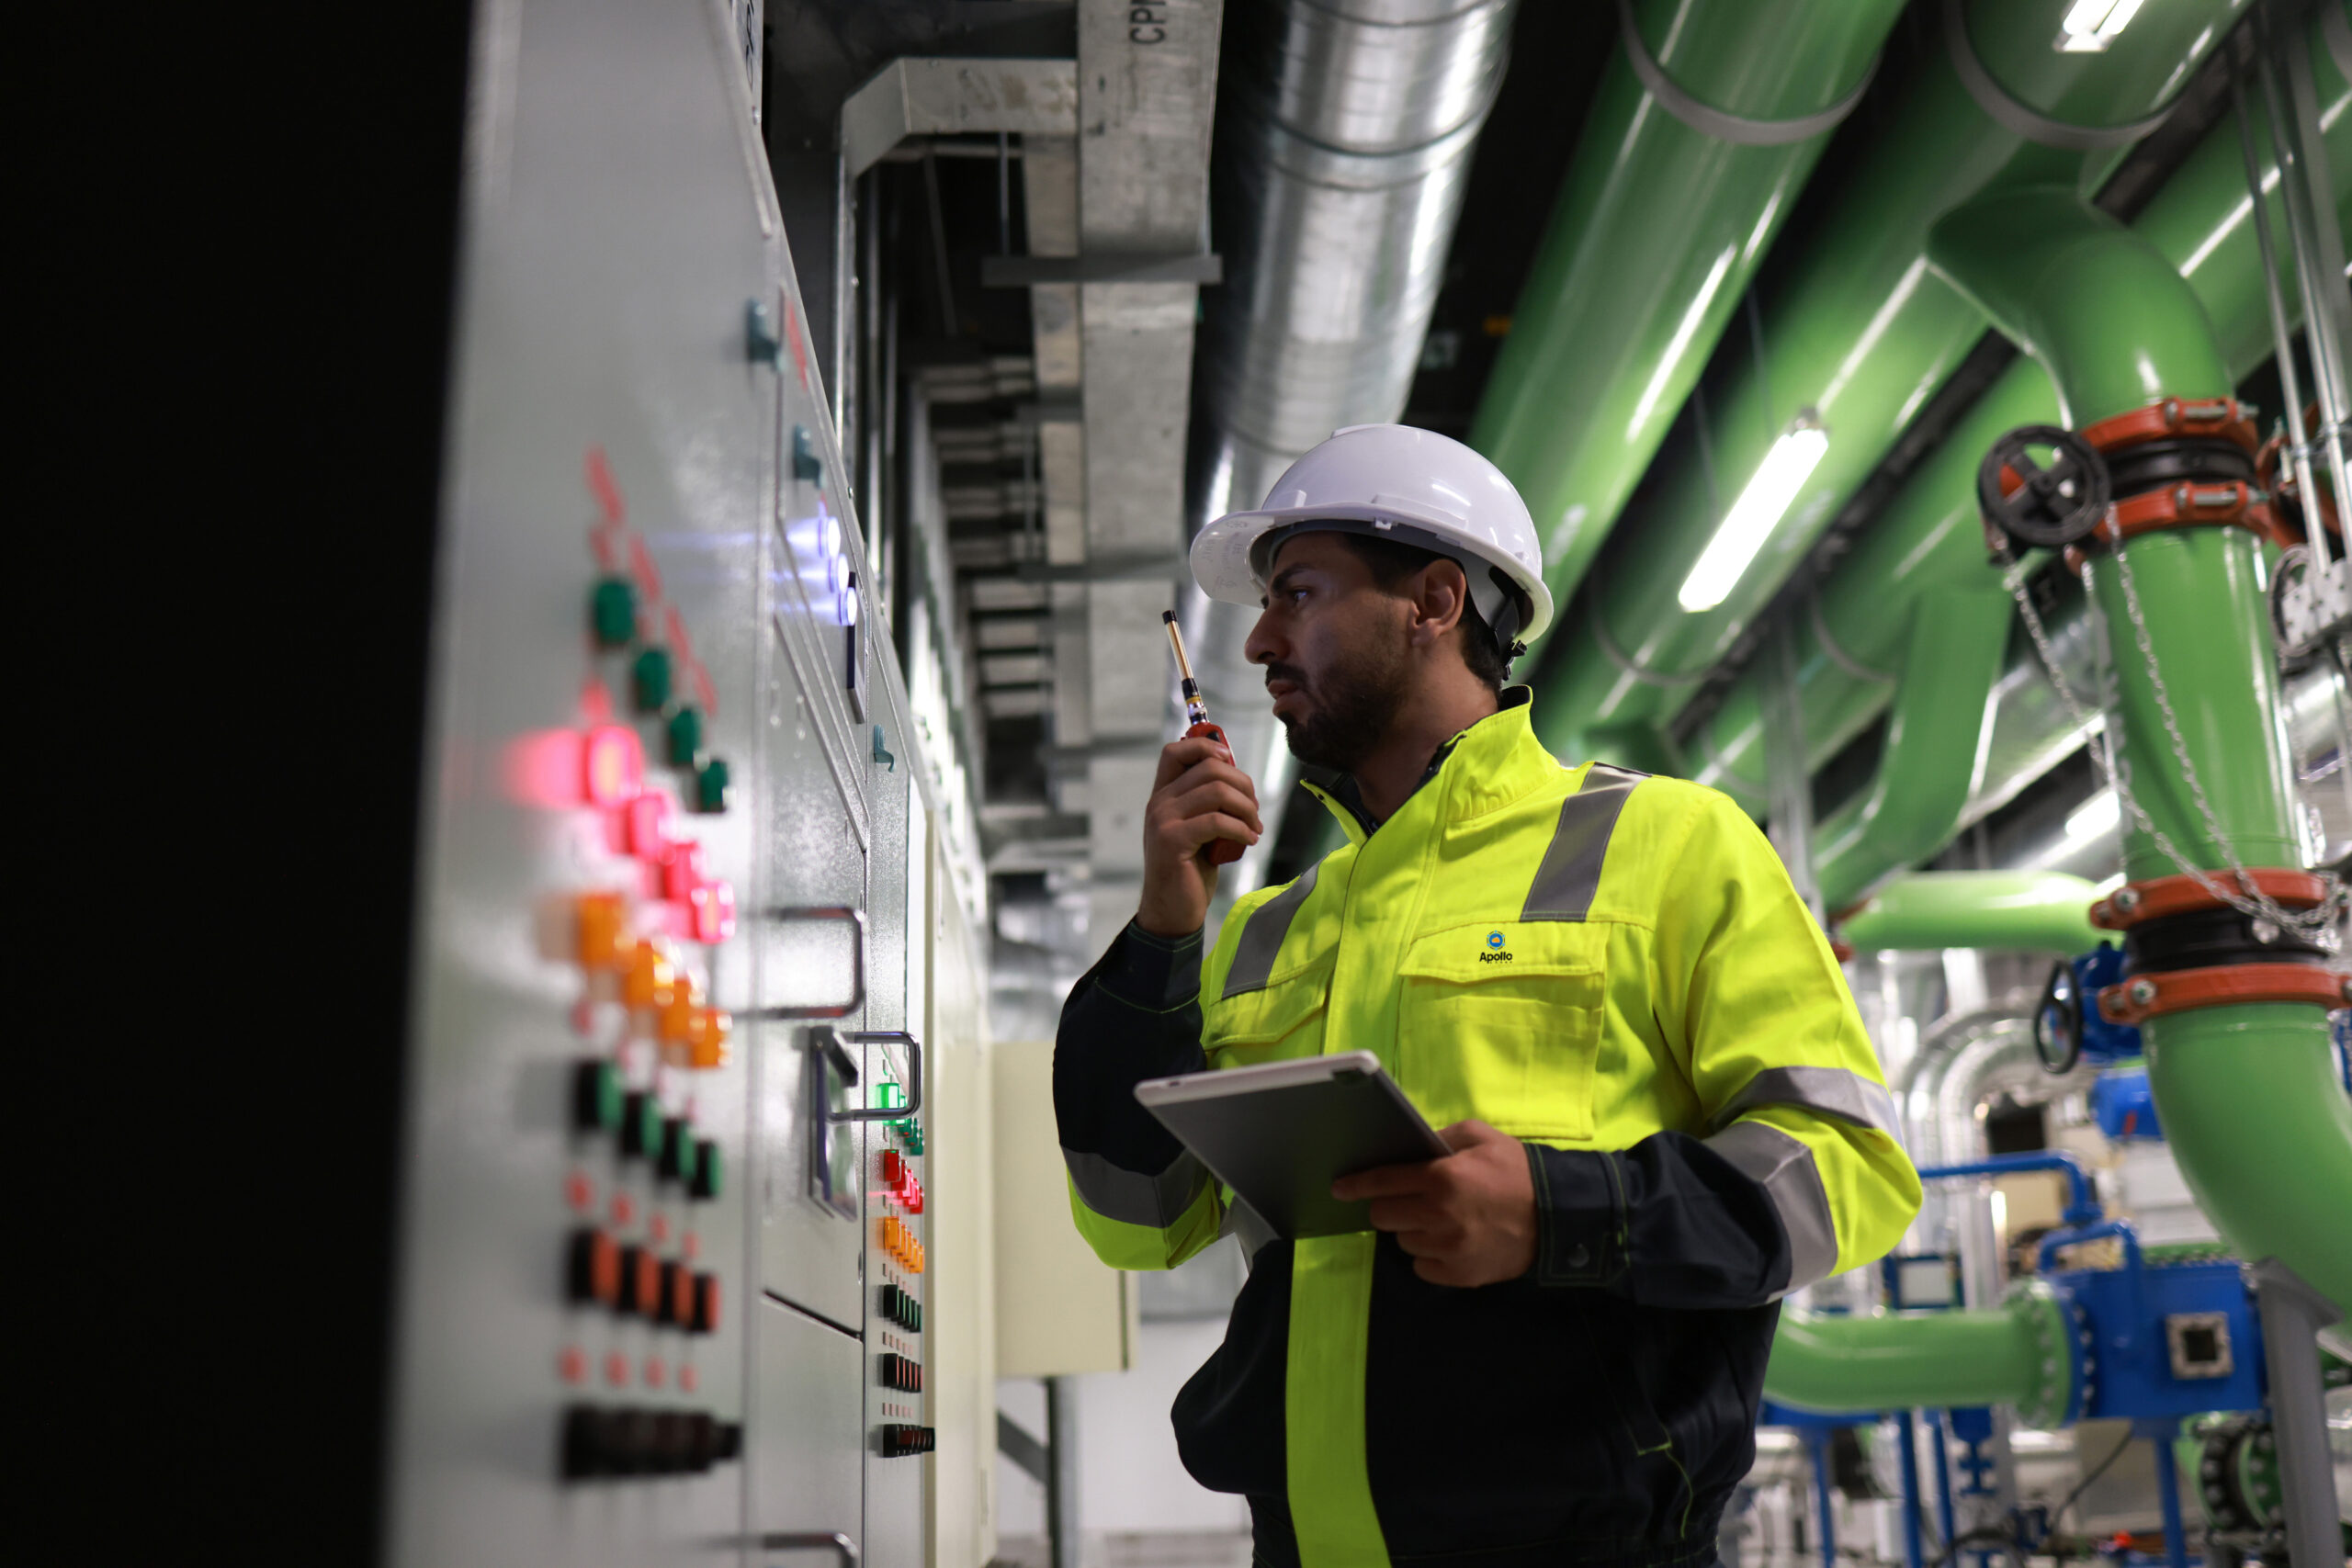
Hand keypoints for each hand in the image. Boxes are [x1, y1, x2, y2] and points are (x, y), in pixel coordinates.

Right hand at [1137, 734, 1261, 936]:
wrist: (1172, 910)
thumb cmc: (1190, 869)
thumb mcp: (1198, 828)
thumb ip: (1208, 803)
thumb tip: (1239, 779)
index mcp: (1163, 795)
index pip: (1176, 750)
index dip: (1206, 746)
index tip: (1229, 761)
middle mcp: (1159, 802)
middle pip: (1209, 768)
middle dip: (1243, 784)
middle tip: (1254, 810)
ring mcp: (1163, 820)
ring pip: (1216, 791)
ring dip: (1246, 808)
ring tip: (1255, 827)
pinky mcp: (1173, 840)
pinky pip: (1217, 821)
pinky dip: (1241, 828)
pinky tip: (1250, 840)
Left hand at [1331, 1120, 1535, 1286]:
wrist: (1558, 1217)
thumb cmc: (1517, 1171)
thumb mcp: (1481, 1137)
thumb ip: (1441, 1137)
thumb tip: (1409, 1147)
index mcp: (1443, 1178)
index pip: (1383, 1182)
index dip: (1356, 1185)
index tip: (1338, 1188)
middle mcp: (1439, 1216)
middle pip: (1383, 1216)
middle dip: (1389, 1206)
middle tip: (1409, 1199)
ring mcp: (1448, 1250)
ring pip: (1402, 1242)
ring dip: (1412, 1230)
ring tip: (1439, 1219)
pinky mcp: (1459, 1275)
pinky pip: (1421, 1267)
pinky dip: (1429, 1255)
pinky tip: (1450, 1241)